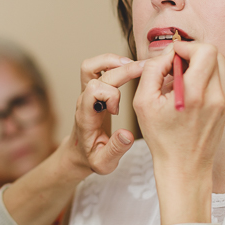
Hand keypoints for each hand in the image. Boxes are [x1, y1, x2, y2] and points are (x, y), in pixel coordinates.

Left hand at [63, 53, 145, 177]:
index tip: (118, 110)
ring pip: (92, 65)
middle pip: (99, 74)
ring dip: (114, 61)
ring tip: (136, 65)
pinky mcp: (93, 89)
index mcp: (86, 116)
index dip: (111, 95)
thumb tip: (127, 135)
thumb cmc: (91, 158)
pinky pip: (97, 68)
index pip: (93, 90)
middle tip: (145, 70)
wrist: (79, 154)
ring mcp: (87, 93)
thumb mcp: (104, 163)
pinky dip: (113, 63)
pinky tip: (129, 68)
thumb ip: (116, 149)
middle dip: (123, 69)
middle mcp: (84, 100)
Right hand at [133, 42, 224, 224]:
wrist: (184, 168)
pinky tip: (188, 89)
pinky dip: (204, 75)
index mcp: (194, 94)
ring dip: (200, 62)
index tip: (170, 57)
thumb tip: (167, 54)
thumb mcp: (143, 103)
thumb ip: (153, 70)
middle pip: (214, 52)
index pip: (204, 51)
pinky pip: (219, 78)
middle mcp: (215, 96)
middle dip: (193, 52)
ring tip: (181, 76)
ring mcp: (224, 101)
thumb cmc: (161, 139)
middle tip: (176, 64)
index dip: (185, 47)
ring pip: (219, 63)